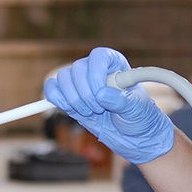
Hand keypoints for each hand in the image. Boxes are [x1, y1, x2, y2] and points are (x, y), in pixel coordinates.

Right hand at [43, 47, 173, 163]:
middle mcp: (95, 69)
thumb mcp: (136, 109)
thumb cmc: (139, 116)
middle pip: (77, 69)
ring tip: (90, 112)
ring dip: (73, 99)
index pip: (98, 56)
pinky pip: (52, 88)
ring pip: (63, 78)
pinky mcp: (69, 96)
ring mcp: (80, 82)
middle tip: (98, 109)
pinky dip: (57, 99)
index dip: (96, 74)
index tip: (101, 94)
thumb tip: (101, 94)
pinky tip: (71, 109)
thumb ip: (121, 100)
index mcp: (114, 64)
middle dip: (85, 93)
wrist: (133, 135)